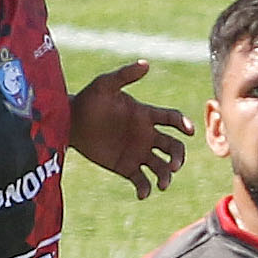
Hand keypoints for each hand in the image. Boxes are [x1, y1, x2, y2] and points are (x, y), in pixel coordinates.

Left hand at [67, 63, 187, 197]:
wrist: (69, 122)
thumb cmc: (87, 100)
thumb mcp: (105, 85)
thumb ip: (124, 75)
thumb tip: (145, 63)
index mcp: (146, 115)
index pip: (172, 120)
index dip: (184, 124)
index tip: (188, 132)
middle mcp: (146, 135)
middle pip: (173, 147)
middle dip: (178, 157)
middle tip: (173, 166)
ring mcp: (137, 152)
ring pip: (161, 167)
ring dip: (166, 176)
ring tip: (161, 184)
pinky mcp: (126, 167)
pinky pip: (142, 180)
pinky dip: (145, 189)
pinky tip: (143, 194)